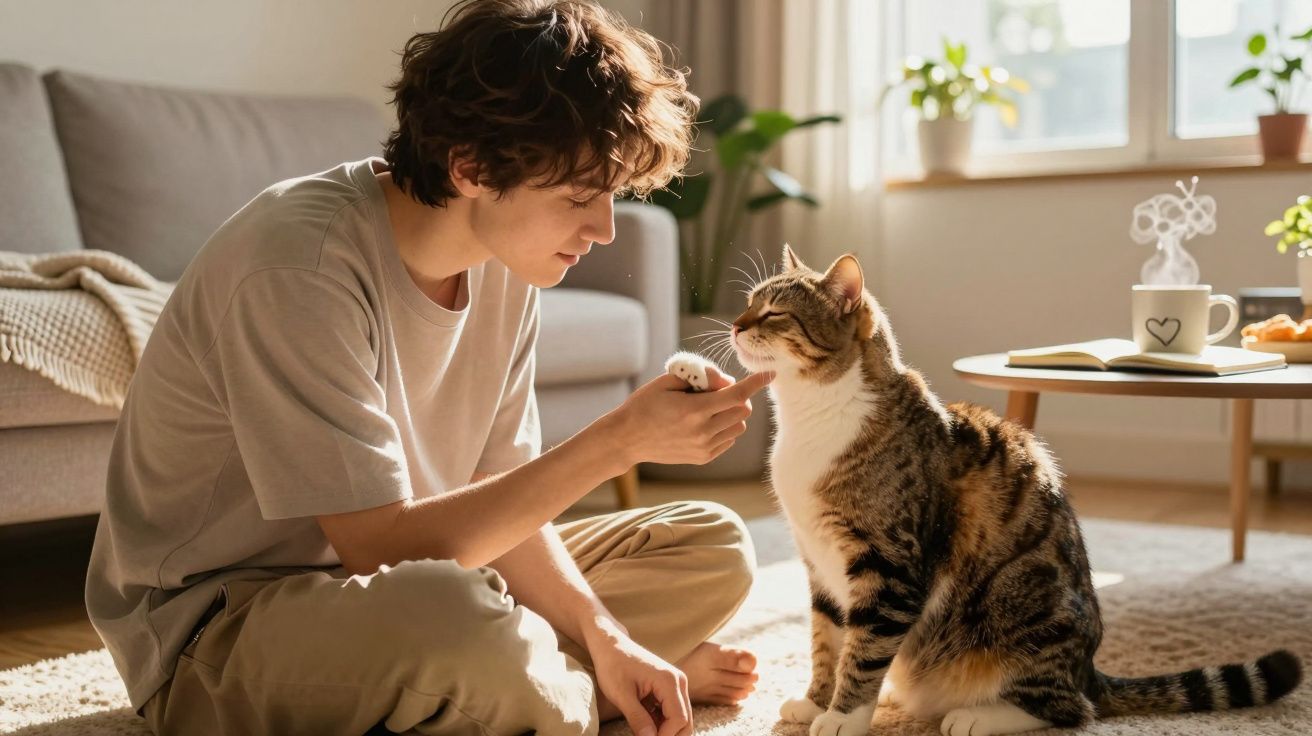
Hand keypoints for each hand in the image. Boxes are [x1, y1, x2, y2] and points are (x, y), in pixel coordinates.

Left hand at [585, 622, 690, 735]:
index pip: (678, 719)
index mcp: (669, 681)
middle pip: (685, 721)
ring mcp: (676, 684)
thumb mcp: (621, 695)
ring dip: (665, 731)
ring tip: (644, 733)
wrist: (610, 645)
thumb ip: (637, 719)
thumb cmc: (613, 665)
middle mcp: (678, 682)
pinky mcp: (669, 688)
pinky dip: (662, 724)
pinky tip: (645, 726)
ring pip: (680, 719)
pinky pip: (672, 712)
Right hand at [604, 368, 774, 466]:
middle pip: (742, 410)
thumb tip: (726, 380)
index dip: (756, 383)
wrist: (627, 439)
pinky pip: (728, 440)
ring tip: (708, 408)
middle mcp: (702, 431)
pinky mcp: (703, 457)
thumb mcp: (667, 381)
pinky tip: (704, 423)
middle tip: (717, 391)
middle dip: (738, 397)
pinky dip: (724, 428)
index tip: (770, 373)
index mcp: (694, 410)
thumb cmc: (644, 405)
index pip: (736, 395)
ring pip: (738, 426)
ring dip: (732, 413)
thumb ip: (699, 377)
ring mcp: (704, 448)